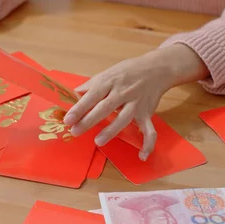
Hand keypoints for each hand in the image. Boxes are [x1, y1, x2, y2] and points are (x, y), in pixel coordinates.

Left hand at [63, 44, 208, 160]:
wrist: (157, 68)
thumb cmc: (127, 72)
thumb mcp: (107, 73)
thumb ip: (91, 86)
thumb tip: (73, 95)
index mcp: (110, 82)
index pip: (92, 95)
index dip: (79, 108)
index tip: (68, 119)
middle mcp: (123, 93)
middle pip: (105, 108)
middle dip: (89, 120)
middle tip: (75, 132)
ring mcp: (136, 104)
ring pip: (124, 118)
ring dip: (111, 130)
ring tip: (98, 141)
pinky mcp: (147, 113)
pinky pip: (150, 130)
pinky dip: (148, 143)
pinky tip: (142, 156)